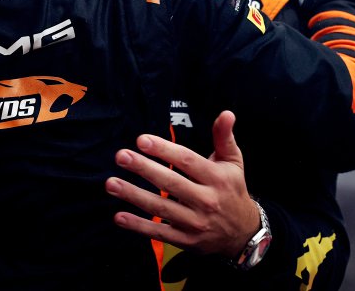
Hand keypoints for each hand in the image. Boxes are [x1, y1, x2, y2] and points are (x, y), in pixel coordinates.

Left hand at [105, 111, 260, 257]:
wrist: (243, 234)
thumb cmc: (232, 190)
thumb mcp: (233, 163)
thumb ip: (224, 137)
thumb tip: (226, 113)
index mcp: (217, 178)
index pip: (187, 161)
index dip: (164, 150)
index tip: (141, 140)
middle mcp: (206, 201)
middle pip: (170, 183)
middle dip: (143, 168)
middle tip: (121, 156)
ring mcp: (195, 223)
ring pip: (160, 208)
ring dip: (133, 196)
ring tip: (111, 183)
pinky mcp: (186, 240)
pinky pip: (159, 233)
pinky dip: (138, 226)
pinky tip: (118, 216)